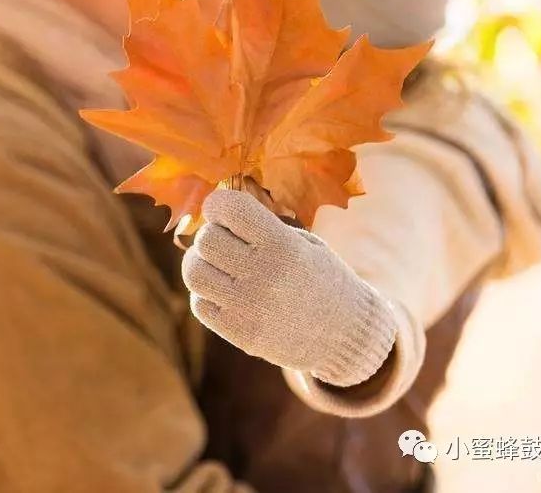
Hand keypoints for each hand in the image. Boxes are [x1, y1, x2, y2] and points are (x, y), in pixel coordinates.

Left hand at [181, 189, 396, 385]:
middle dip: (212, 235)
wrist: (346, 335)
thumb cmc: (323, 279)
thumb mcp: (304, 243)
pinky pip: (200, 304)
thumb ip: (262, 228)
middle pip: (205, 240)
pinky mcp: (240, 334)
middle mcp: (264, 275)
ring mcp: (249, 308)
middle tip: (227, 243)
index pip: (229, 209)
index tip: (222, 211)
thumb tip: (214, 214)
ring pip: (193, 272)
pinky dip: (208, 295)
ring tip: (221, 267)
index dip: (218, 205)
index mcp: (283, 245)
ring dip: (202, 264)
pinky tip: (229, 293)